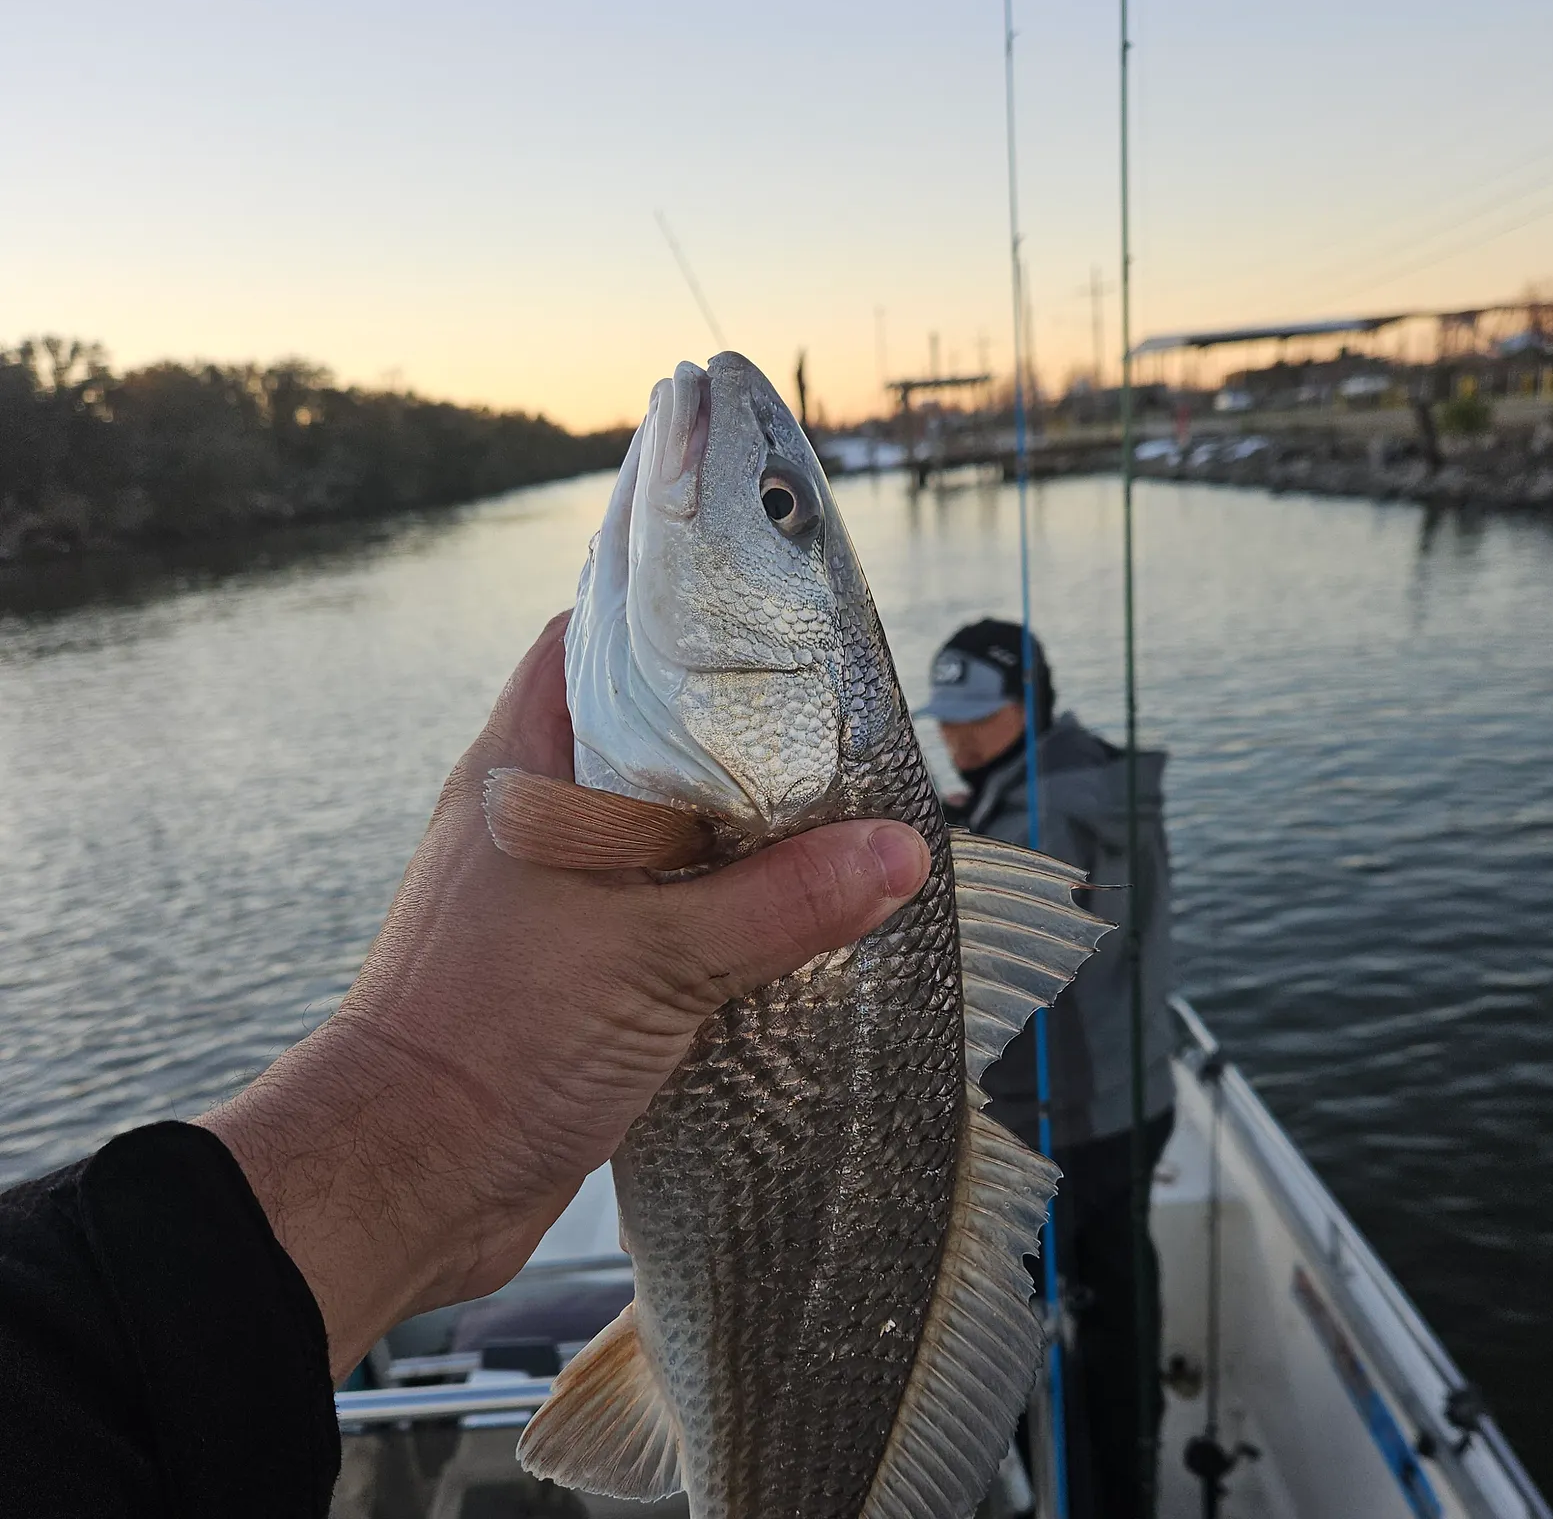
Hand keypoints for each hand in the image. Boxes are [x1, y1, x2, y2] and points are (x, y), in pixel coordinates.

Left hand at [201, 614, 930, 1380]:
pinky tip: (773, 925)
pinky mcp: (561, 961)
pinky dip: (707, 906)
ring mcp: (541, 890)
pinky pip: (649, 905)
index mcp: (521, 773)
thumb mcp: (656, 957)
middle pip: (637, 736)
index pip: (589, 643)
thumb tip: (892, 853)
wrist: (405, 1183)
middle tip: (820, 739)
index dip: (671, 623)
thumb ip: (780, 900)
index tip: (759, 630)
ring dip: (723, 833)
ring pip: (649, 829)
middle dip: (727, 739)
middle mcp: (528, 818)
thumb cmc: (490, 1046)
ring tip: (818, 827)